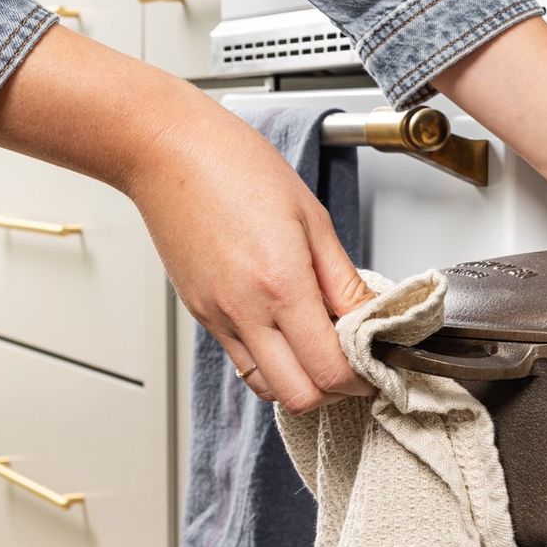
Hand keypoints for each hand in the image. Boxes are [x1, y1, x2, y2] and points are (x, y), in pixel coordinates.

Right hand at [130, 129, 377, 412]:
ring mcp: (218, 318)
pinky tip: (290, 334)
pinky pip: (242, 361)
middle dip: (335, 390)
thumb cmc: (236, 167)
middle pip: (299, 396)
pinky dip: (273, 364)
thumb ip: (345, 280)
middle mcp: (245, 311)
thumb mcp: (313, 219)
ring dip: (301, 382)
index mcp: (282, 284)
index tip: (379, 364)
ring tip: (323, 350)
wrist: (167, 150)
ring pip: (267, 388)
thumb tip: (374, 316)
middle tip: (356, 365)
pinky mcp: (201, 315)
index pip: (330, 369)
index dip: (363, 378)